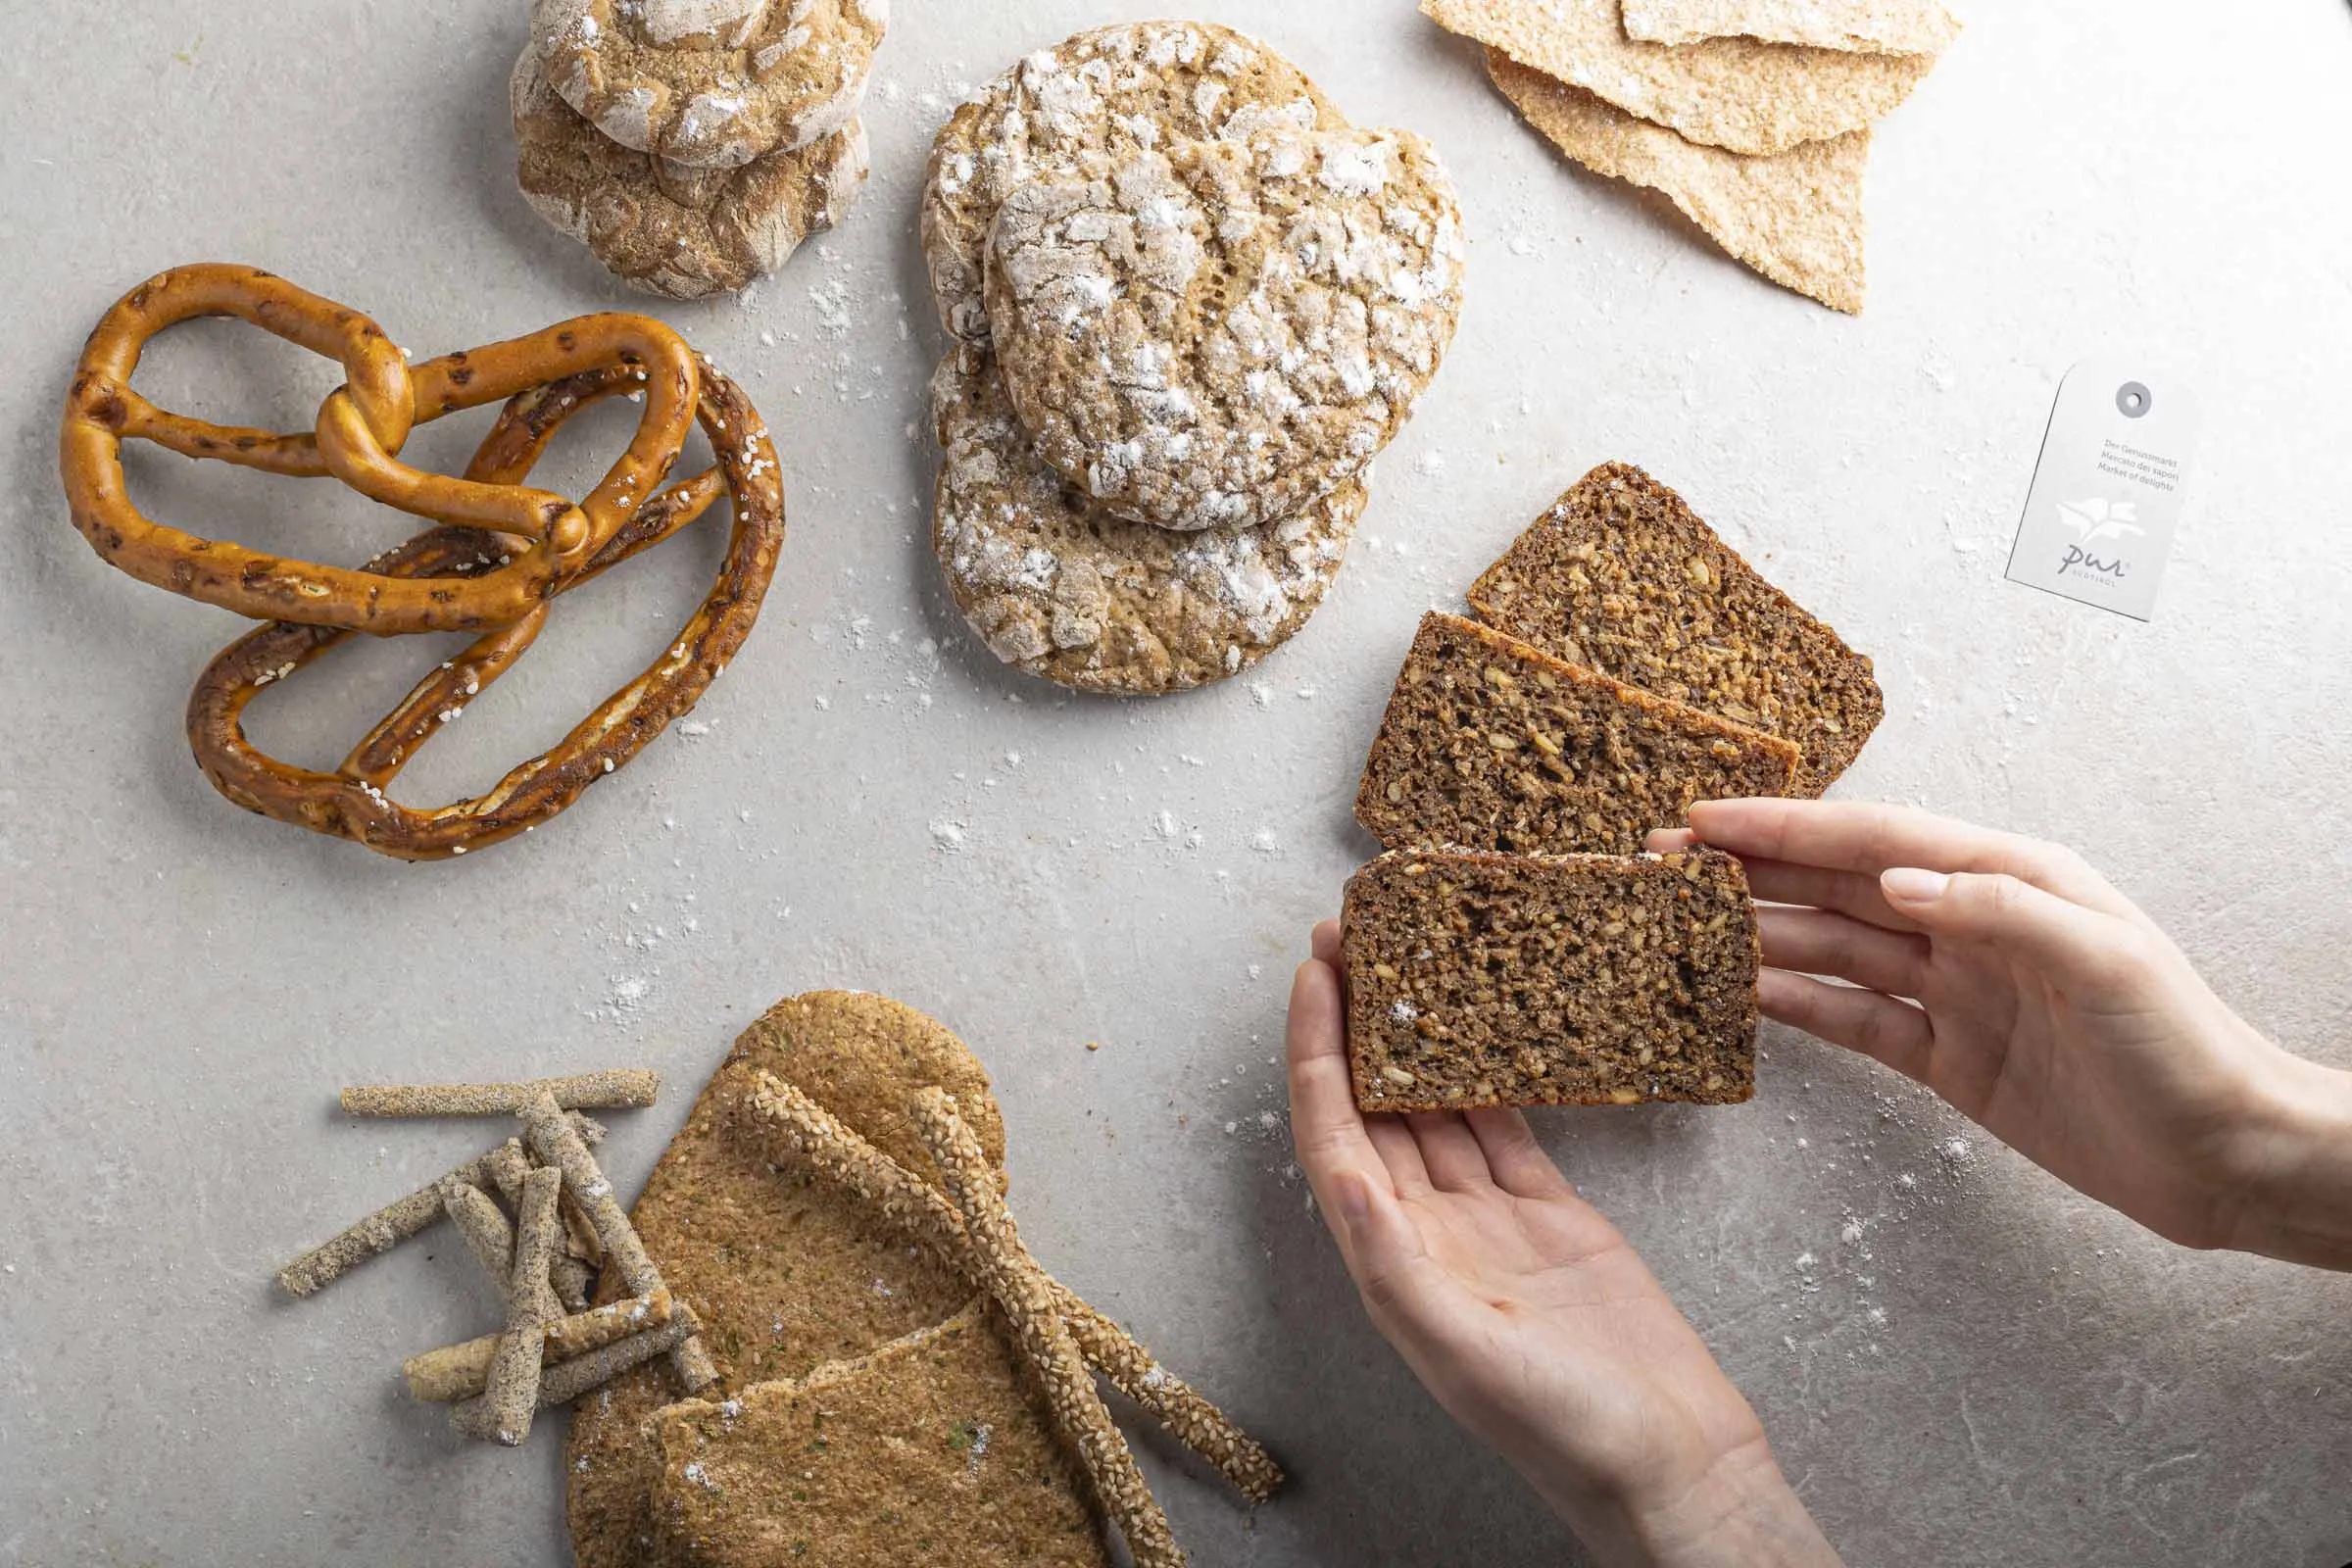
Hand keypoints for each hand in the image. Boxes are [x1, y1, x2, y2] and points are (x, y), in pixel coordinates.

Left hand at [1288, 923, 1840, 1567]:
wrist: (1672, 1462)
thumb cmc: (1568, 1428)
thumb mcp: (1467, 1349)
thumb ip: (1397, 1264)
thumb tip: (1339, 1177)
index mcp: (1391, 1264)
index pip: (1334, 1134)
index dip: (1317, 1052)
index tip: (1316, 972)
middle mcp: (1426, 1235)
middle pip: (1376, 1107)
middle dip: (1358, 1022)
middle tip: (1354, 935)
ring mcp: (1489, 1221)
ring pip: (1440, 1106)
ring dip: (1421, 1037)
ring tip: (1413, 958)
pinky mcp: (1551, 1213)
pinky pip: (1506, 1125)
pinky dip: (1493, 1073)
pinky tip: (1487, 1024)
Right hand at [1653, 799, 2351, 1269]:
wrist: (2226, 1158)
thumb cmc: (2183, 1048)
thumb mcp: (2104, 961)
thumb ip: (1997, 911)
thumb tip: (1896, 882)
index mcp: (2010, 880)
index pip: (1876, 843)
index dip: (1788, 828)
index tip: (1709, 819)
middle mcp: (1971, 925)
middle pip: (1839, 887)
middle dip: (1751, 869)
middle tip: (1666, 860)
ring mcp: (1955, 992)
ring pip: (1834, 949)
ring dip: (1759, 931)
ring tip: (1681, 920)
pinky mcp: (1948, 1058)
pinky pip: (1854, 1020)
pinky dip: (1796, 1004)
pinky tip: (1742, 990)